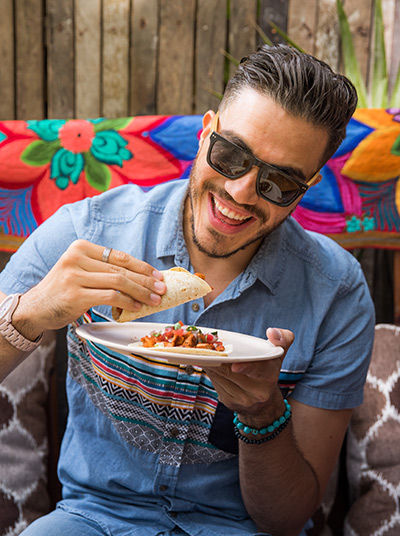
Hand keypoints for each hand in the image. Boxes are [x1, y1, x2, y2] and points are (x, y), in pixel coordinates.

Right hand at [13, 239, 165, 336]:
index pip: (119, 256)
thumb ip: (103, 269)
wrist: (35, 308)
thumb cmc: (64, 290)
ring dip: (140, 292)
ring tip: (154, 300)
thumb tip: (141, 276)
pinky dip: (127, 301)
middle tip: (162, 288)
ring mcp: (74, 276)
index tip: (157, 275)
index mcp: (81, 248)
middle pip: (121, 269)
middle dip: (145, 280)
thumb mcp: (80, 271)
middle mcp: (76, 258)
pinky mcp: (75, 295)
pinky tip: (137, 306)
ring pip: (118, 282)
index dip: (141, 266)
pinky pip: (110, 296)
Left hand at [203, 328, 293, 424]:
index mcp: (270, 376)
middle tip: (208, 347)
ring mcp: (242, 399)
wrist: (263, 404)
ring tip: (204, 351)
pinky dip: (210, 371)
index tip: (235, 366)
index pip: (259, 370)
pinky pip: (216, 383)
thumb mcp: (279, 354)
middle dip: (219, 359)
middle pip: (232, 372)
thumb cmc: (268, 370)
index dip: (247, 367)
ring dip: (211, 363)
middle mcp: (257, 392)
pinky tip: (207, 362)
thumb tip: (271, 331)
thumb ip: (282, 339)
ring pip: (221, 376)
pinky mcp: (229, 402)